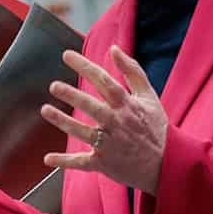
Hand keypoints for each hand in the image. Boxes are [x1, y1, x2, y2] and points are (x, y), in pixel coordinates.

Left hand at [41, 47, 166, 193]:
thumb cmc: (155, 127)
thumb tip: (114, 49)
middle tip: (54, 86)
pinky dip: (65, 162)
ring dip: (64, 122)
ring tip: (45, 110)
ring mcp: (110, 144)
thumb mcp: (149, 97)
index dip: (86, 67)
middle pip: (93, 107)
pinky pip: (82, 162)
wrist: (167, 164)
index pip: (105, 82)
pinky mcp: (103, 163)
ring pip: (83, 132)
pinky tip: (47, 158)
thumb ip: (132, 71)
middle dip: (73, 96)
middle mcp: (118, 124)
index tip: (67, 55)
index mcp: (128, 106)